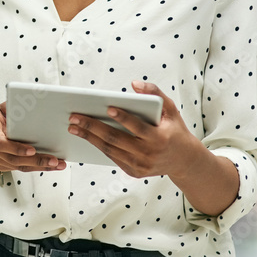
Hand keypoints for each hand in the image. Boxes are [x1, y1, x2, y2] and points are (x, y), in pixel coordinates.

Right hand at [0, 101, 66, 173]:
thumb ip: (13, 107)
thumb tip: (34, 100)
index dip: (16, 148)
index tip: (32, 150)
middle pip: (12, 158)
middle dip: (35, 160)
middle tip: (54, 160)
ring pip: (18, 166)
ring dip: (39, 166)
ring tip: (57, 164)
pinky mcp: (1, 166)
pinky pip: (20, 169)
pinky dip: (36, 168)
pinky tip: (50, 166)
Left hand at [67, 80, 203, 180]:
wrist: (183, 160)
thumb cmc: (174, 129)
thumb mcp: (170, 109)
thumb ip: (155, 93)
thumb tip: (134, 83)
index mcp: (159, 138)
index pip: (137, 127)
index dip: (122, 117)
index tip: (107, 108)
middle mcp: (148, 154)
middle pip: (116, 139)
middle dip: (93, 127)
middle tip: (74, 116)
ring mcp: (140, 165)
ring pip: (110, 150)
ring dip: (89, 137)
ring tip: (73, 126)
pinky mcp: (133, 172)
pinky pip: (112, 157)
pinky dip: (98, 146)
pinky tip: (86, 136)